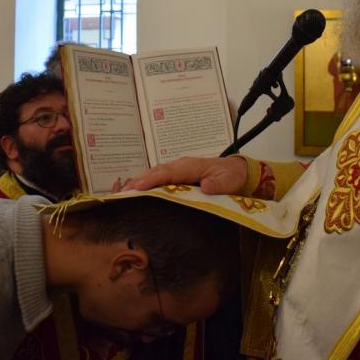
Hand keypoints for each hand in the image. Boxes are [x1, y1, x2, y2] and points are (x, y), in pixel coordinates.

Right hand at [121, 156, 246, 194]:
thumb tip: (205, 187)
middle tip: (121, 193)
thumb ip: (218, 184)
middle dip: (138, 181)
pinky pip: (159, 178)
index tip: (137, 187)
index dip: (152, 179)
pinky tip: (136, 192)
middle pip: (156, 172)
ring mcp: (178, 170)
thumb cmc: (232, 176)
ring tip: (122, 193)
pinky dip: (146, 184)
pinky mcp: (177, 177)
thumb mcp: (229, 181)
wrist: (238, 172)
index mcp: (190, 166)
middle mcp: (181, 166)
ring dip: (139, 182)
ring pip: (155, 174)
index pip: (168, 172)